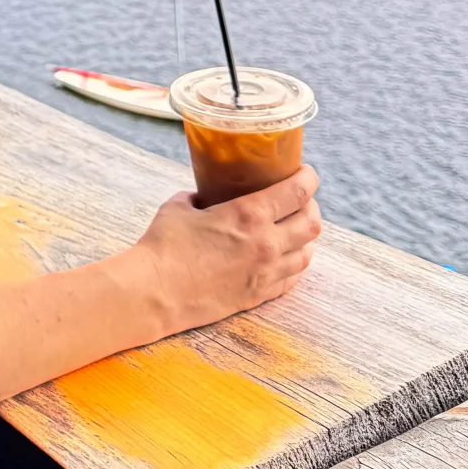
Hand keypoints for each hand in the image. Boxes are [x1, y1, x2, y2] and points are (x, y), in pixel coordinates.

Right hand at [129, 166, 322, 337]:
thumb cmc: (163, 245)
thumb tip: (204, 197)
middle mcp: (266, 244)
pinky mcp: (258, 296)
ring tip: (294, 229)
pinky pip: (292, 279)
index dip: (308, 178)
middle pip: (312, 224)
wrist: (156, 292)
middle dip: (311, 207)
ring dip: (305, 238)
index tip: (306, 172)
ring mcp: (265, 273)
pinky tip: (285, 258)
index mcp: (248, 215)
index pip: (297, 193)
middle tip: (301, 200)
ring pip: (307, 254)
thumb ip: (200, 197)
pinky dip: (294, 264)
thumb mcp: (180, 206)